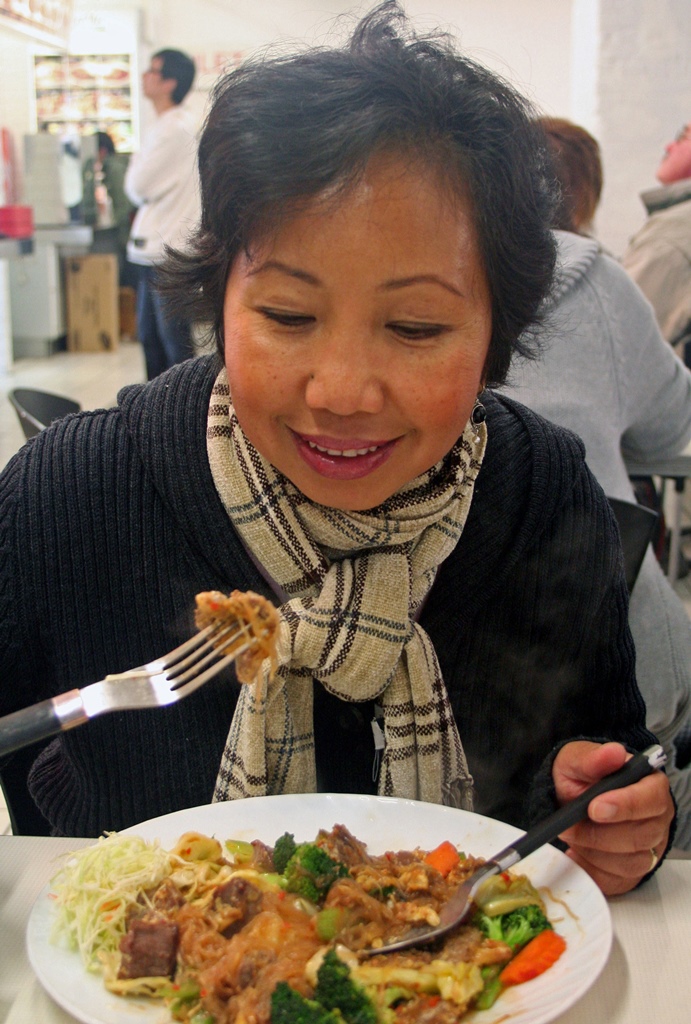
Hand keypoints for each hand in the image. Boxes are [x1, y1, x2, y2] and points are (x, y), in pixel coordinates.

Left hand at [552, 740, 673, 894]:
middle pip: (640, 835)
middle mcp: (656, 819)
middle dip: (598, 833)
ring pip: (629, 862)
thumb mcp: (577, 760)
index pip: (650, 798)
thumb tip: (613, 752)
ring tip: (571, 835)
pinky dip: (591, 869)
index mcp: (650, 786)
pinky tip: (576, 854)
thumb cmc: (581, 778)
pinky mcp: (632, 872)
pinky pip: (616, 881)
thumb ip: (593, 758)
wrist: (571, 799)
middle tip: (568, 826)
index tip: (594, 808)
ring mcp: (648, 848)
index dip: (625, 805)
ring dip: (593, 851)